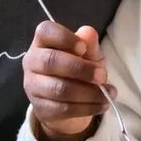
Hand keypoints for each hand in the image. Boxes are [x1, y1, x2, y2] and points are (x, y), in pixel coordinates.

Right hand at [23, 22, 112, 140]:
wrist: (67, 101)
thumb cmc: (77, 69)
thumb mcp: (87, 54)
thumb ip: (89, 44)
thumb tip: (88, 32)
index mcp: (42, 41)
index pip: (45, 31)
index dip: (64, 38)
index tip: (83, 48)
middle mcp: (32, 61)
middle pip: (50, 61)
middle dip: (80, 69)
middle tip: (102, 75)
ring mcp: (33, 86)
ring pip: (59, 89)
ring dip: (88, 92)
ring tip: (107, 93)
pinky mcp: (41, 108)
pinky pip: (64, 108)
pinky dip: (87, 107)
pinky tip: (101, 105)